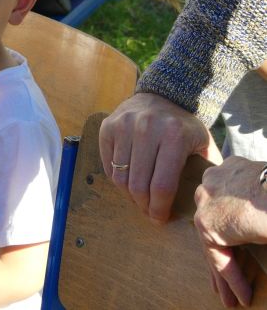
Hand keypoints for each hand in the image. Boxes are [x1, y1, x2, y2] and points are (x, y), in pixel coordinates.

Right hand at [99, 92, 222, 221]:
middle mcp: (146, 128)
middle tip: (148, 212)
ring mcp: (124, 126)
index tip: (159, 218)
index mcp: (174, 136)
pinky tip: (128, 179)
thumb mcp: (202, 144)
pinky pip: (108, 164)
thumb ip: (205, 170)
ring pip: (120, 177)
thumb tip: (203, 203)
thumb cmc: (184, 127)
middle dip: (143, 205)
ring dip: (128, 194)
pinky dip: (117, 177)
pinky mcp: (108, 127)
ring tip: (138, 198)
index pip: (162, 185)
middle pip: (138, 184)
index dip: (159, 208)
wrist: (163, 95)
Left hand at [194, 156, 266, 306]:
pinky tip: (243, 295)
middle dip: (222, 251)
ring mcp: (208, 201)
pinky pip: (218, 256)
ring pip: (214, 242)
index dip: (234, 228)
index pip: (228, 203)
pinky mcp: (207, 223)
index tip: (239, 244)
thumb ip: (256, 210)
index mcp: (233, 170)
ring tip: (231, 298)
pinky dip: (231, 277)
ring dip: (225, 273)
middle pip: (216, 223)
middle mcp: (214, 181)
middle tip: (223, 278)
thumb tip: (255, 229)